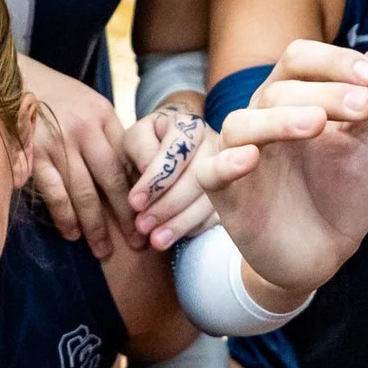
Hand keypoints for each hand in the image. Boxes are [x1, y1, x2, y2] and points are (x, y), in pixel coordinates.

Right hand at [21, 55, 135, 258]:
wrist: (7, 76)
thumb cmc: (52, 96)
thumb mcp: (87, 104)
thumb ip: (106, 134)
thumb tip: (130, 173)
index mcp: (103, 115)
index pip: (127, 160)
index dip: (141, 192)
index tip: (151, 216)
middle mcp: (85, 129)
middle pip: (112, 180)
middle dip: (126, 215)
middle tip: (137, 243)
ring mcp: (58, 142)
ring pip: (84, 192)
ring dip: (95, 226)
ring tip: (104, 251)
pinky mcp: (33, 154)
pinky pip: (55, 193)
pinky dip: (64, 216)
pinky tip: (72, 234)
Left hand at [122, 101, 216, 248]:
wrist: (172, 146)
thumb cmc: (150, 143)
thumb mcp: (136, 138)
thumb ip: (140, 149)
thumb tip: (148, 170)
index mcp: (190, 128)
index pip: (176, 154)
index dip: (156, 180)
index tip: (135, 203)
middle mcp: (216, 145)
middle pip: (198, 179)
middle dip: (167, 205)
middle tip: (142, 226)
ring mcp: (228, 171)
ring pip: (210, 200)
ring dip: (180, 223)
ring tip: (156, 240)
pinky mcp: (232, 194)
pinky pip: (217, 215)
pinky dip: (194, 228)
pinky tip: (174, 237)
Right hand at [197, 41, 367, 298]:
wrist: (325, 253)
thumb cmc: (337, 192)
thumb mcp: (360, 144)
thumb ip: (367, 103)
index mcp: (290, 99)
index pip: (298, 59)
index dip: (335, 60)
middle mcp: (260, 120)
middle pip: (277, 88)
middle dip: (327, 93)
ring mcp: (240, 157)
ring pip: (241, 123)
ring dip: (279, 119)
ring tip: (317, 125)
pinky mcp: (226, 197)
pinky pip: (212, 172)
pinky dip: (227, 163)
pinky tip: (251, 159)